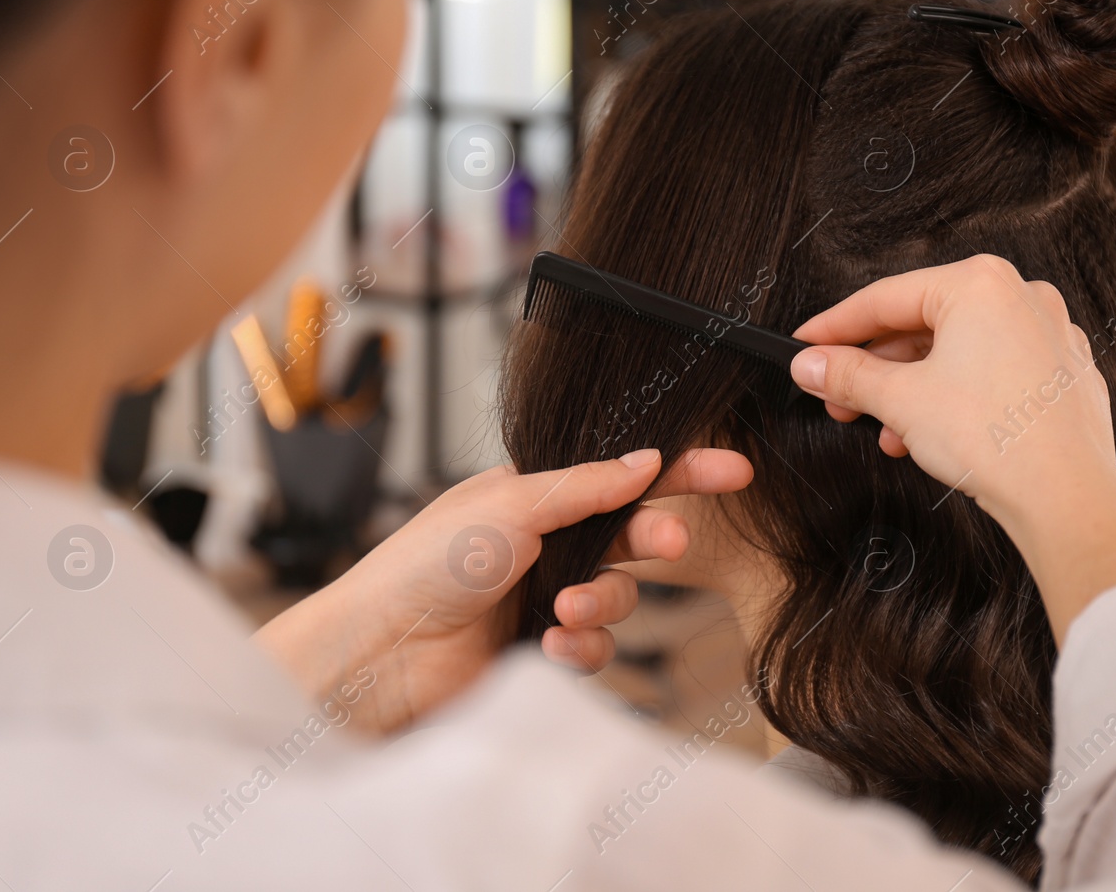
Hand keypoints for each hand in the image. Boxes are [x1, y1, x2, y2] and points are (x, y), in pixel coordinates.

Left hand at [253, 447, 752, 732]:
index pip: (619, 477)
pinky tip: (553, 645)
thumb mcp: (511, 506)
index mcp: (531, 496)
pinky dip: (582, 647)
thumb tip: (647, 461)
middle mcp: (542, 545)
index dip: (679, 473)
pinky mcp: (541, 651)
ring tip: (566, 610)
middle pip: (629, 538)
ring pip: (617, 598)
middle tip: (665, 546)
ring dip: (603, 603)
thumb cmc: (425, 566)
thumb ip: (587, 487)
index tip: (734, 472)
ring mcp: (542, 599)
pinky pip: (594, 648)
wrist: (381, 653)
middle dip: (651, 541)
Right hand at [789, 255, 1115, 643]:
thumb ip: (849, 375)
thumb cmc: (995, 439)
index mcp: (979, 284)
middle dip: (875, 367)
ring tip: (883, 429)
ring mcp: (1050, 335)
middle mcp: (1021, 297)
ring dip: (911, 389)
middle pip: (922, 325)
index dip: (835, 327)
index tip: (805, 345)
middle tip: (837, 396)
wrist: (1065, 498)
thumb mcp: (901, 401)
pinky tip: (929, 434)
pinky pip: (994, 372)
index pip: (885, 298)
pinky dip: (955, 396)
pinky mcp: (1064, 375)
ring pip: (958, 351)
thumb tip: (811, 365)